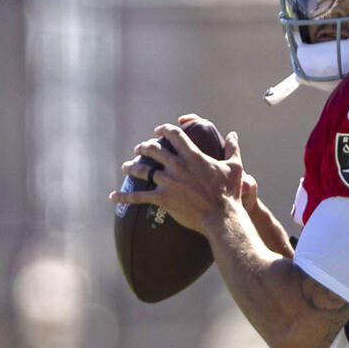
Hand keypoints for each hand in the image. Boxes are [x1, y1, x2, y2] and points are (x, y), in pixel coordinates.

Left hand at [111, 120, 246, 234]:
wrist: (221, 217)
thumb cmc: (229, 193)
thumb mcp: (235, 167)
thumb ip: (233, 148)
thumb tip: (233, 135)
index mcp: (192, 156)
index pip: (174, 135)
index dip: (164, 130)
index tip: (158, 131)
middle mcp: (176, 166)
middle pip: (154, 150)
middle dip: (144, 147)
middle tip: (140, 148)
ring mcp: (167, 182)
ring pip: (143, 169)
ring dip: (132, 166)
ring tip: (127, 165)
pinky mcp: (162, 199)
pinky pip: (138, 196)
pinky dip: (124, 196)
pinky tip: (113, 196)